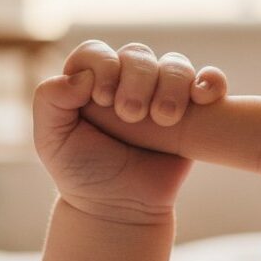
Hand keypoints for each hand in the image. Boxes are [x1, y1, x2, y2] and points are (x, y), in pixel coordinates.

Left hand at [33, 40, 226, 223]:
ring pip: (175, 65)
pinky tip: (203, 98)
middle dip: (137, 80)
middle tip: (131, 116)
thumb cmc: (83, 173)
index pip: (97, 52)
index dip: (104, 66)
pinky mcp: (191, 110)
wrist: (122, 208)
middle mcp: (126, 82)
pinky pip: (208, 81)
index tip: (103, 99)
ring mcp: (160, 94)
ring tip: (164, 118)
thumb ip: (50, 101)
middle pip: (138, 54)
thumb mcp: (51, 140)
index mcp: (90, 82)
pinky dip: (211, 82)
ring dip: (171, 85)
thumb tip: (82, 76)